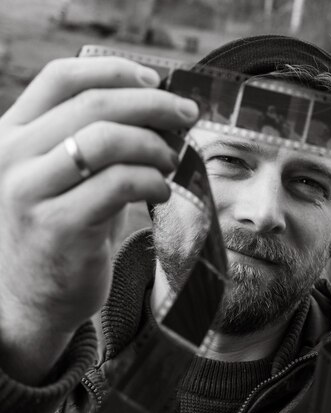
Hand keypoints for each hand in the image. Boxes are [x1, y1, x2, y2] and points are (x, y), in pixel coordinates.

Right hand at [0, 57, 198, 383]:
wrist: (34, 297)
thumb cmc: (65, 227)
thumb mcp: (70, 175)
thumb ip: (99, 139)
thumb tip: (165, 110)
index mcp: (12, 132)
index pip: (60, 77)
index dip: (114, 70)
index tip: (156, 79)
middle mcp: (10, 156)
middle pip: (93, 104)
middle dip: (152, 104)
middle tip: (187, 115)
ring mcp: (28, 191)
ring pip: (107, 140)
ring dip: (154, 145)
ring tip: (172, 161)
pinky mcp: (57, 225)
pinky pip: (120, 183)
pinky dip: (153, 181)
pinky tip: (162, 191)